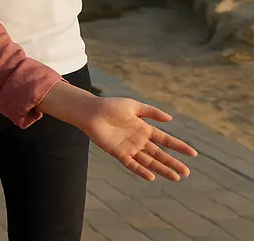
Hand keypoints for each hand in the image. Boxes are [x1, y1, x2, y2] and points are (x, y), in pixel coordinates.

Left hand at [80, 96, 197, 181]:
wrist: (91, 111)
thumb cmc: (110, 106)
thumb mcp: (134, 106)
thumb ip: (151, 112)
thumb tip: (170, 119)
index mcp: (144, 129)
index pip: (166, 140)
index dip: (179, 146)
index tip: (193, 153)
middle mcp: (139, 140)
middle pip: (160, 154)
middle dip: (173, 163)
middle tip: (187, 172)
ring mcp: (129, 148)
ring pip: (149, 161)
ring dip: (162, 169)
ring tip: (176, 177)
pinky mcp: (118, 152)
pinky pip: (132, 164)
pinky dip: (141, 170)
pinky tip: (151, 176)